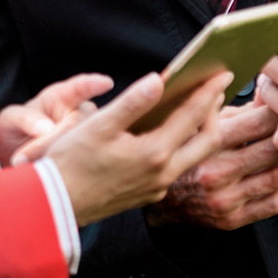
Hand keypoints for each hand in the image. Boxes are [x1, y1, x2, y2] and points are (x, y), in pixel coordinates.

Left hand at [0, 73, 114, 166]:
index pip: (80, 87)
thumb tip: (46, 128)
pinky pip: (84, 162)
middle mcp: (78, 114)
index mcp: (61, 97)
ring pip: (85, 143)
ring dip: (59, 154)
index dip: (93, 84)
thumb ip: (25, 119)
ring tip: (34, 161)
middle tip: (29, 153)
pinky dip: (66, 168)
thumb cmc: (17, 129)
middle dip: (55, 138)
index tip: (106, 83)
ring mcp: (85, 136)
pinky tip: (51, 172)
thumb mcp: (11, 119)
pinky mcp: (86, 157)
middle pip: (80, 122)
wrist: (17, 157)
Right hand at [43, 71, 231, 226]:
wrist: (55, 205)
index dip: (209, 92)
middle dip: (214, 114)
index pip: (192, 116)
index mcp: (154, 153)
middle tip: (215, 91)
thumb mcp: (99, 126)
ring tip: (198, 109)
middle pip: (208, 142)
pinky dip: (183, 146)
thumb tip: (159, 79)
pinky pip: (177, 167)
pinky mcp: (148, 194)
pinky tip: (171, 134)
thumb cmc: (71, 163)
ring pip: (194, 157)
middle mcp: (163, 174)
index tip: (222, 74)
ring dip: (200, 131)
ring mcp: (157, 187)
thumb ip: (132, 102)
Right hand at [143, 104, 277, 229]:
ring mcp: (226, 200)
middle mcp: (216, 173)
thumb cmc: (181, 155)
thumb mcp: (199, 125)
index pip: (256, 123)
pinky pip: (276, 203)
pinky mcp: (233, 220)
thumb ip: (234, 111)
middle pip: (274, 149)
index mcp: (205, 146)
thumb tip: (268, 91)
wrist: (161, 201)